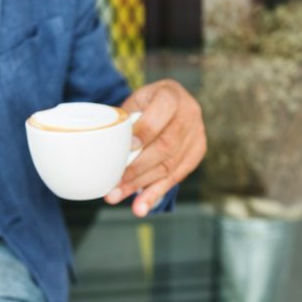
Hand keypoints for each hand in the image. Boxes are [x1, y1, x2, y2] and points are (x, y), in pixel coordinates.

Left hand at [104, 79, 205, 216]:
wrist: (173, 102)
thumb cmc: (148, 102)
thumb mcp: (136, 100)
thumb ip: (125, 119)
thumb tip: (104, 144)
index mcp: (172, 95)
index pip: (162, 112)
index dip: (145, 131)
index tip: (127, 148)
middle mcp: (190, 114)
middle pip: (165, 146)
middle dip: (137, 168)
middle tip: (113, 184)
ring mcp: (197, 135)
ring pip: (168, 166)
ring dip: (141, 186)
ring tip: (118, 197)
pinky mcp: (197, 153)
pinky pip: (175, 177)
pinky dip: (155, 193)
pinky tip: (141, 206)